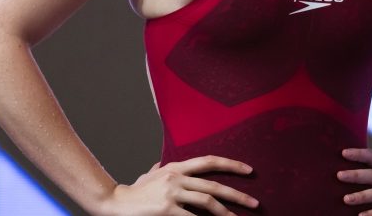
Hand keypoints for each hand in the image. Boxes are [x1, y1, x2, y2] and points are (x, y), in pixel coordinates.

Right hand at [97, 155, 257, 215]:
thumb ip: (159, 169)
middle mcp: (177, 177)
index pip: (209, 161)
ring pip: (207, 201)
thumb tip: (160, 163)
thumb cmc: (135, 191)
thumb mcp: (149, 174)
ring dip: (225, 213)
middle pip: (214, 185)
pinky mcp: (167, 209)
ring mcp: (172, 192)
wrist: (115, 203)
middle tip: (255, 203)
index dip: (231, 164)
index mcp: (176, 167)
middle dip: (238, 195)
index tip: (249, 170)